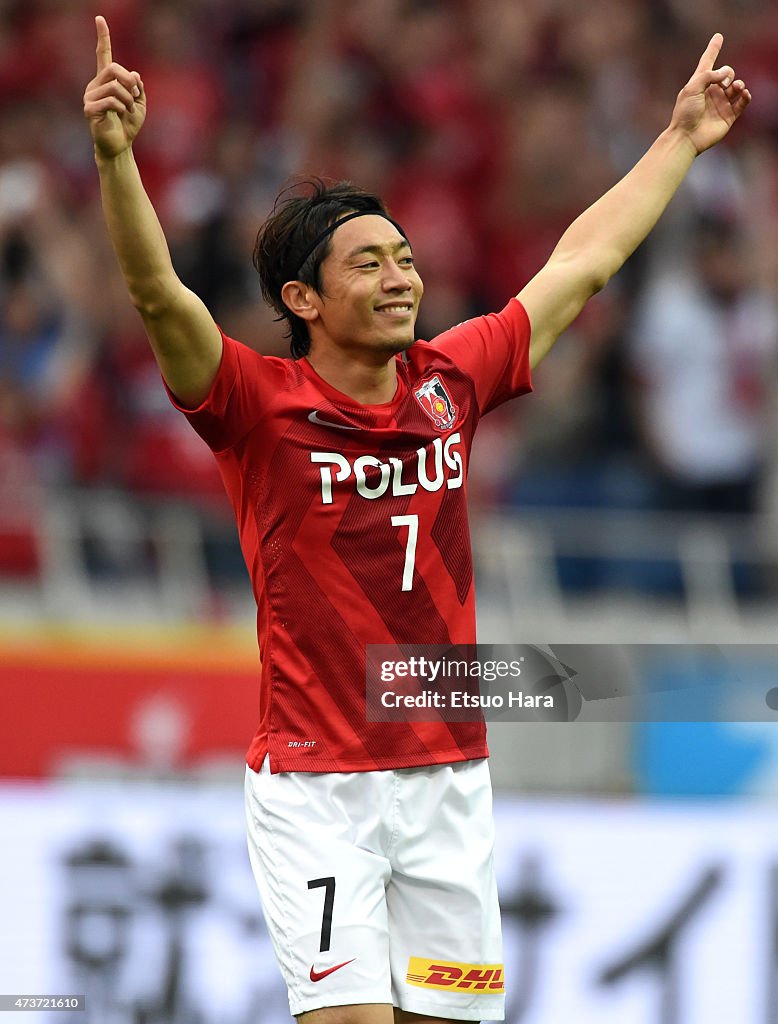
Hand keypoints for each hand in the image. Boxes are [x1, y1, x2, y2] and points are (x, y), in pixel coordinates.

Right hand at [83, 15, 145, 158]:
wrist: (120, 146)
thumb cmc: (128, 126)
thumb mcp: (140, 104)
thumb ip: (138, 88)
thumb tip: (134, 74)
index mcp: (106, 81)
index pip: (102, 55)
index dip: (103, 38)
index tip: (100, 19)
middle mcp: (95, 85)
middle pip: (113, 68)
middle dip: (129, 80)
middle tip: (136, 93)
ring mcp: (90, 96)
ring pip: (114, 85)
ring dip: (129, 98)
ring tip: (129, 110)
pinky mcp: (89, 109)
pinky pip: (111, 100)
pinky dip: (122, 107)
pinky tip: (121, 115)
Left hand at [669, 33, 750, 154]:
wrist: (687, 137)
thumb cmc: (685, 113)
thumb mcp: (692, 88)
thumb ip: (709, 75)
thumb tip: (726, 74)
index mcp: (699, 83)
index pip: (708, 62)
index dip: (713, 49)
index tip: (718, 37)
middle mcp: (711, 91)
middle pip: (727, 73)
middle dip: (728, 73)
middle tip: (724, 83)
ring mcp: (721, 103)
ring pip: (737, 86)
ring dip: (739, 84)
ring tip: (737, 87)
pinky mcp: (728, 115)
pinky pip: (742, 102)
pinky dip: (746, 96)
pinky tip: (744, 93)